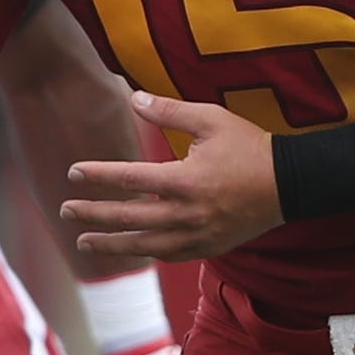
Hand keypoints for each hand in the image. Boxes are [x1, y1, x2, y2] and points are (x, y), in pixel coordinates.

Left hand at [61, 91, 280, 261]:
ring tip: (84, 243)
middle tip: (65, 210)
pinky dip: (144, 253)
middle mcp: (185, 213)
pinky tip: (128, 250)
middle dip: (92, 214)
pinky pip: (168, 256)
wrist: (289, 185)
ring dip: (110, 245)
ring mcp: (196, 235)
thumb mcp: (211, 119)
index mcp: (183, 180)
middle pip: (127, 217)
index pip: (127, 179)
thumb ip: (169, 111)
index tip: (73, 174)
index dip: (97, 176)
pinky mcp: (207, 248)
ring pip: (143, 244)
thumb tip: (132, 98)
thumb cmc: (249, 147)